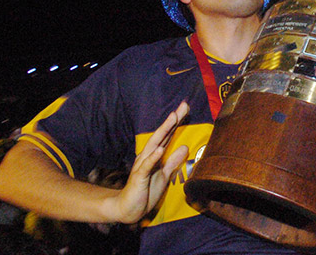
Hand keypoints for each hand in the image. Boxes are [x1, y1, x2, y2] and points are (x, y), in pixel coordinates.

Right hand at [110, 100, 189, 222]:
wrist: (129, 209)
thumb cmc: (146, 190)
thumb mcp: (164, 175)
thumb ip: (173, 161)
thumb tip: (185, 147)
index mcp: (155, 155)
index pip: (168, 135)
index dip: (177, 122)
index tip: (186, 108)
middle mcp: (148, 156)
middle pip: (162, 135)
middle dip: (172, 120)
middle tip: (183, 106)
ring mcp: (142, 165)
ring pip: (154, 145)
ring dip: (163, 131)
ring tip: (173, 118)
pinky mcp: (139, 177)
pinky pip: (146, 166)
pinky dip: (153, 157)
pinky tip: (160, 149)